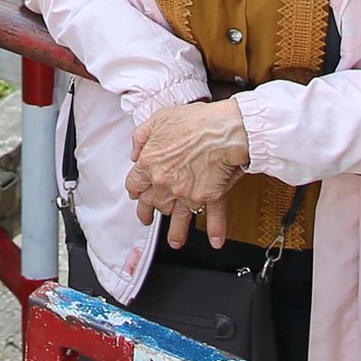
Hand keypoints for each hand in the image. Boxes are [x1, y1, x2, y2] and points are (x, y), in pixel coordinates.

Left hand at [125, 101, 250, 249]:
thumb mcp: (158, 118)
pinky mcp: (209, 197)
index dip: (135, 191)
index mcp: (150, 163)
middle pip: (154, 204)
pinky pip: (212, 217)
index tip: (137, 195)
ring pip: (178, 218)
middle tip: (148, 218)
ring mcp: (187, 193)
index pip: (135, 185)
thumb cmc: (196, 121)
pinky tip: (215, 241)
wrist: (225, 130)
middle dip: (150, 212)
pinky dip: (214, 230)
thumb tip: (135, 152)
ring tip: (175, 241)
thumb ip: (141, 137)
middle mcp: (165, 183)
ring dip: (176, 232)